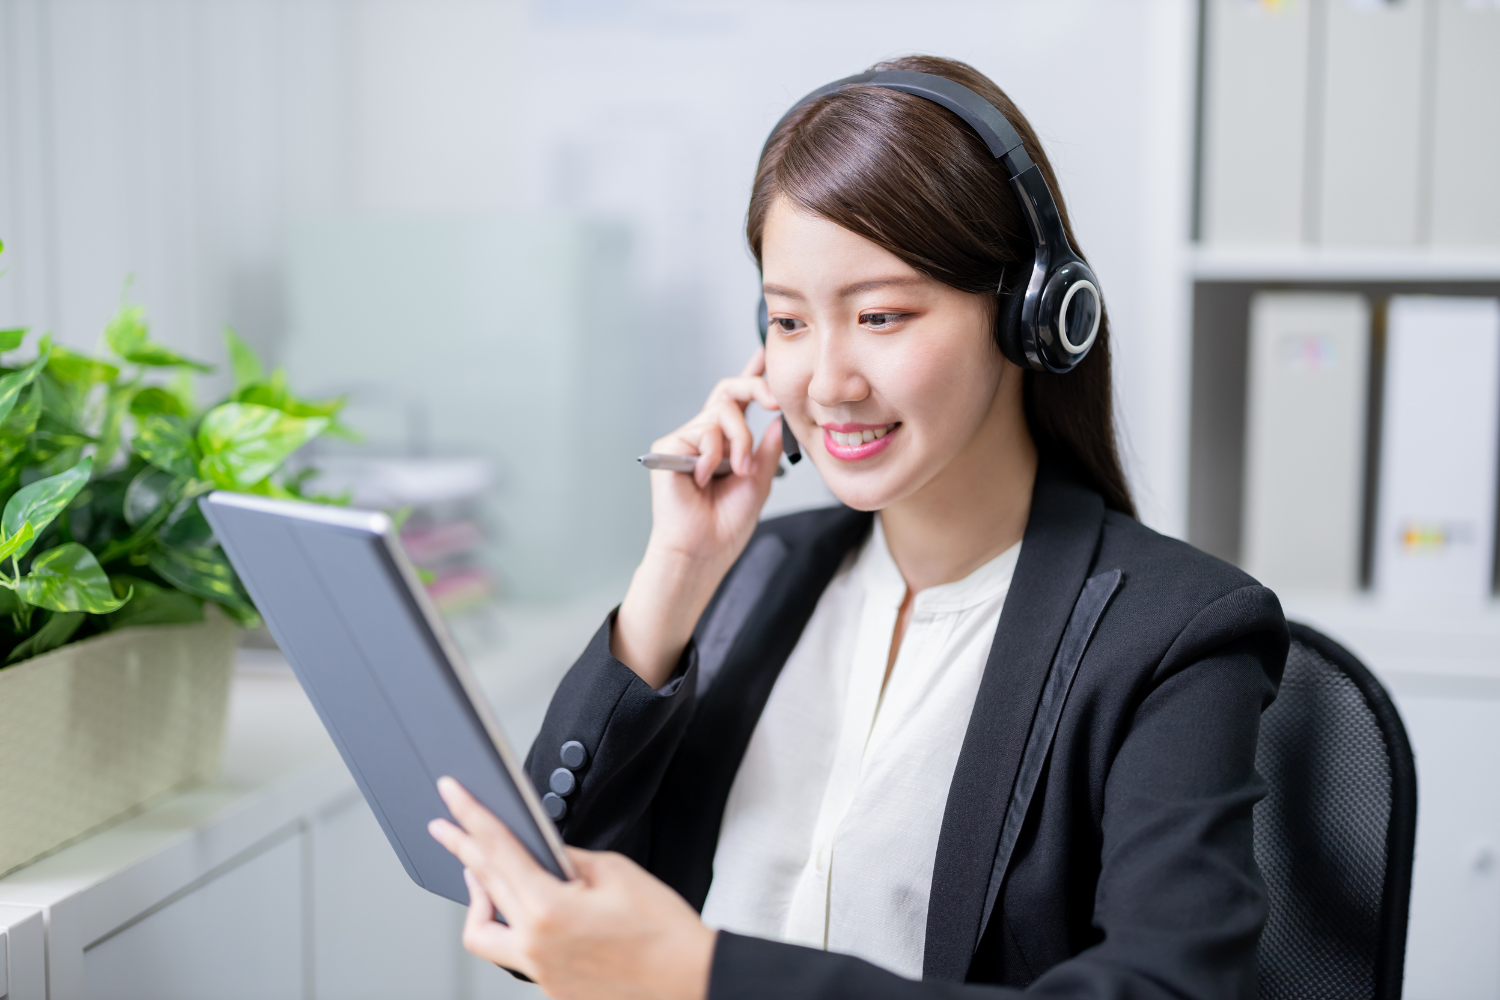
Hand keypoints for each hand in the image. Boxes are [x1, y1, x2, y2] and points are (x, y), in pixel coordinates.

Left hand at [428, 777, 714, 999]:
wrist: (688, 978)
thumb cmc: (662, 930)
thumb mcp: (615, 871)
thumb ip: (568, 858)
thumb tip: (543, 853)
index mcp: (548, 909)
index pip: (497, 849)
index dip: (470, 815)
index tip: (451, 795)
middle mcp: (535, 946)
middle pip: (482, 886)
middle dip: (461, 850)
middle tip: (444, 826)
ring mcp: (540, 971)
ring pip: (484, 933)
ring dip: (478, 899)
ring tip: (479, 875)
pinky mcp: (551, 987)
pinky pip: (515, 953)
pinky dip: (514, 926)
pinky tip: (526, 911)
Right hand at [613, 349, 785, 685]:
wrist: (703, 550)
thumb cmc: (726, 525)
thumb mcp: (760, 481)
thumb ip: (769, 448)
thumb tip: (781, 419)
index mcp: (727, 443)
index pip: (740, 402)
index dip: (752, 377)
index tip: (764, 355)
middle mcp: (705, 436)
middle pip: (728, 391)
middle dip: (755, 386)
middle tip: (774, 399)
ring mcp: (686, 440)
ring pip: (722, 412)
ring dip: (740, 441)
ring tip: (738, 471)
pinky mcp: (669, 446)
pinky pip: (703, 430)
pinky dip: (714, 453)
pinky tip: (706, 477)